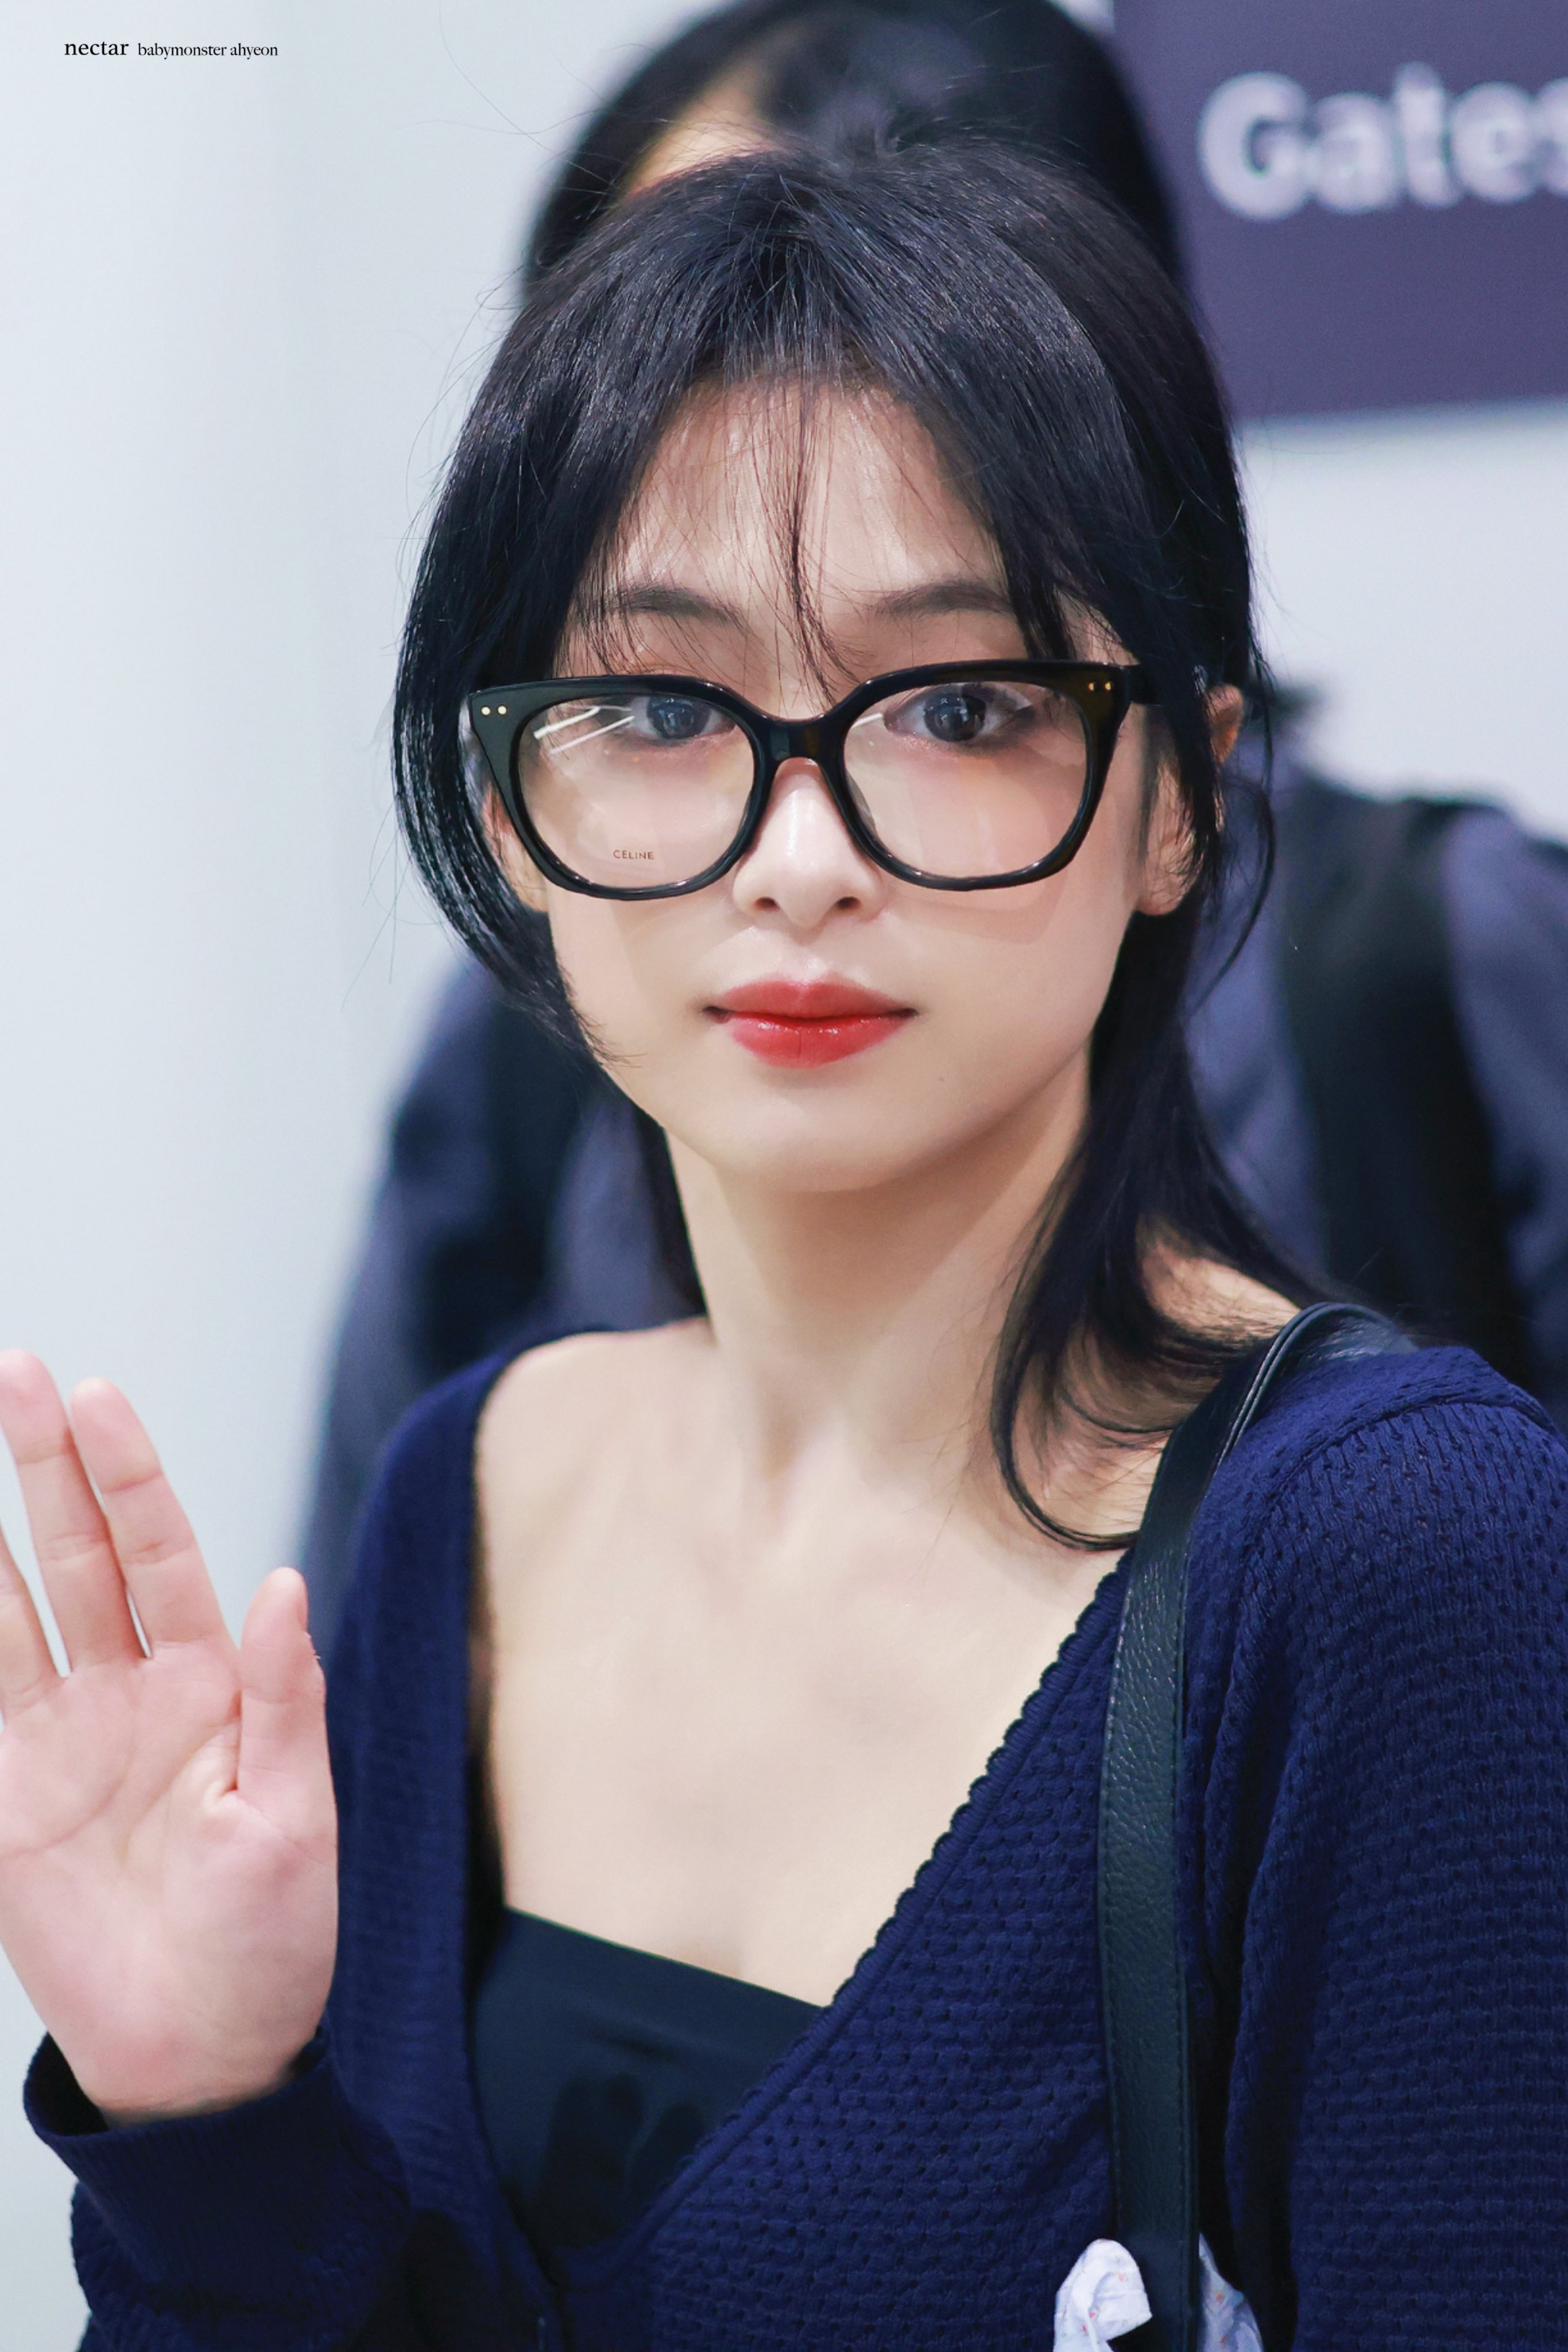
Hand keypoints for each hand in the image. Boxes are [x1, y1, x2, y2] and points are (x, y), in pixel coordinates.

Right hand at [0, 1354, 336, 2124]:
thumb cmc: (276, 1938)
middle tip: (18, 1372)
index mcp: (212, 1685)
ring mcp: (63, 1740)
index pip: (160, 1551)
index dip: (128, 1472)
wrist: (203, 2053)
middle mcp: (133, 1693)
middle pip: (80, 1552)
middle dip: (48, 1462)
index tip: (97, 1393)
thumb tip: (286, 1582)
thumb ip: (285, 1699)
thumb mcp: (297, 1817)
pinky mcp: (9, 1798)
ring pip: (11, 1608)